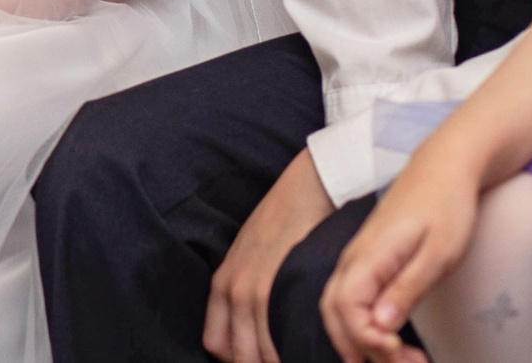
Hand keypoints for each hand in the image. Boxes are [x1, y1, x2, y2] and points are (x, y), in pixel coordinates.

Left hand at [206, 150, 334, 362]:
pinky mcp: (274, 284)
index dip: (238, 361)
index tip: (263, 362)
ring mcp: (252, 288)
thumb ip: (251, 287)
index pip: (218, 345)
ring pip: (256, 356)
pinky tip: (308, 356)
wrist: (312, 186)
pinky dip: (290, 356)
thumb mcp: (256, 254)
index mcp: (223, 283)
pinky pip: (276, 341)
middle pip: (236, 356)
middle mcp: (231, 289)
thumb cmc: (289, 222)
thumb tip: (262, 327)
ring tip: (301, 362)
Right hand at [319, 154, 478, 362]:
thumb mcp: (438, 253)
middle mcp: (354, 261)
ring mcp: (359, 261)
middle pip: (335, 315)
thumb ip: (406, 289)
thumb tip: (380, 326)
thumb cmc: (446, 206)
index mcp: (367, 256)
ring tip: (407, 361)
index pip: (345, 308)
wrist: (445, 167)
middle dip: (362, 350)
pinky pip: (354, 302)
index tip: (400, 352)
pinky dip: (368, 328)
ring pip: (341, 311)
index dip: (366, 339)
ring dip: (365, 343)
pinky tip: (393, 341)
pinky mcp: (371, 263)